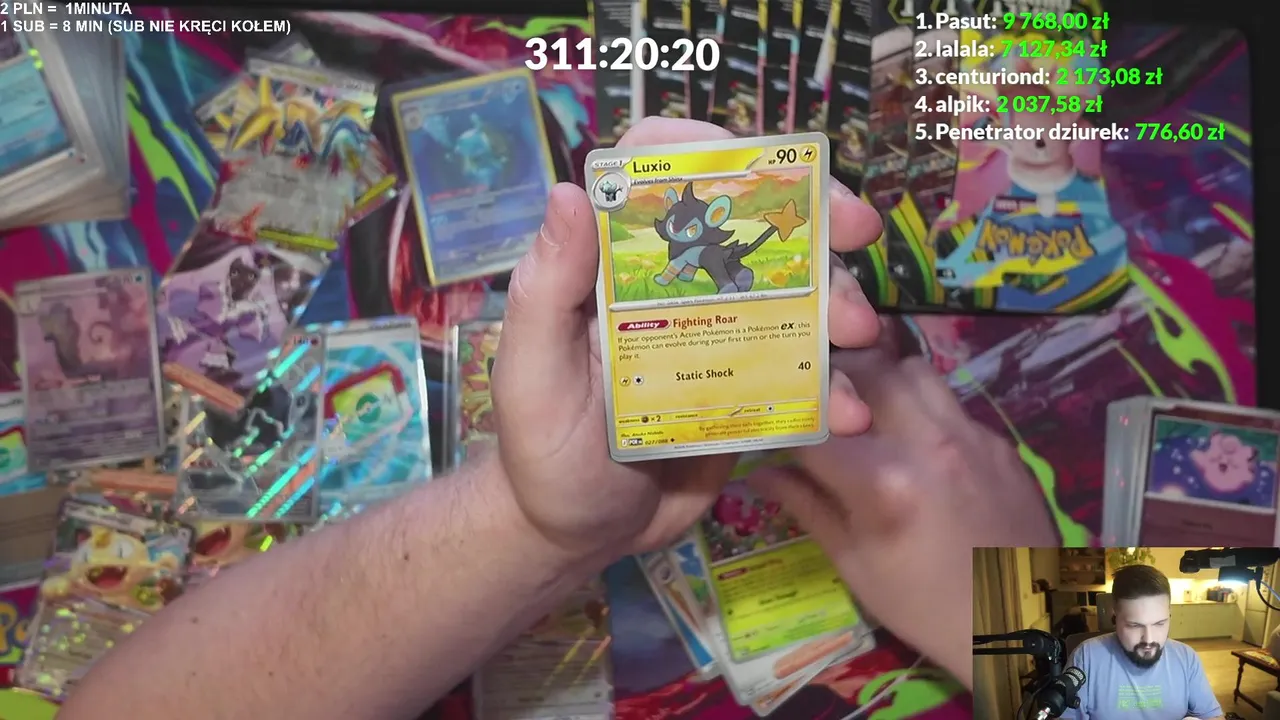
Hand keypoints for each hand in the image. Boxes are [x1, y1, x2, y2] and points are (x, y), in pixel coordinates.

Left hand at [491, 117, 883, 566]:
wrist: (578, 539)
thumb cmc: (540, 455)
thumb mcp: (532, 375)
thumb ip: (548, 289)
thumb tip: (575, 192)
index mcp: (613, 268)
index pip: (655, 176)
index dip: (706, 150)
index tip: (762, 160)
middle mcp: (673, 288)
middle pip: (746, 224)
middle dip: (812, 216)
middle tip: (858, 230)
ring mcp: (717, 338)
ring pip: (791, 295)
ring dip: (836, 301)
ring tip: (858, 335)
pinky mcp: (749, 391)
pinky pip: (801, 373)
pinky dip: (831, 387)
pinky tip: (846, 412)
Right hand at [744, 326, 1057, 687]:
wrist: (1022, 626)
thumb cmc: (924, 606)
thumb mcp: (854, 564)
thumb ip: (807, 506)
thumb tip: (757, 472)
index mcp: (881, 481)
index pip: (813, 428)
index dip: (786, 426)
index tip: (776, 430)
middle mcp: (927, 442)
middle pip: (866, 372)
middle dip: (836, 385)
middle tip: (823, 410)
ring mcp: (970, 436)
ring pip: (913, 371)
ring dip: (884, 384)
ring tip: (873, 417)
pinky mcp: (1000, 441)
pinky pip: (952, 403)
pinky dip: (926, 413)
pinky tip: (922, 449)